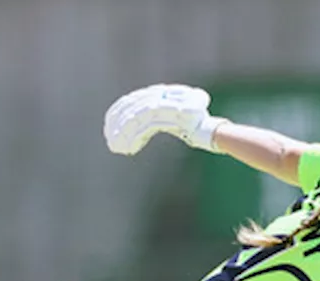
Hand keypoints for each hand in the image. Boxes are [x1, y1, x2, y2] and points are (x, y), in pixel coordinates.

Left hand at [103, 83, 227, 155]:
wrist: (210, 131)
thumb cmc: (195, 128)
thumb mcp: (172, 119)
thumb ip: (156, 118)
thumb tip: (137, 128)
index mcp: (162, 93)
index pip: (135, 99)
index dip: (120, 111)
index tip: (110, 125)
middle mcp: (162, 95)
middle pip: (132, 105)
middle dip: (118, 122)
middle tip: (109, 137)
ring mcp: (166, 103)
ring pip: (137, 116)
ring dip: (124, 133)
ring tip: (116, 146)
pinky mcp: (169, 114)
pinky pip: (146, 125)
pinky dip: (135, 137)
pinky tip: (129, 148)